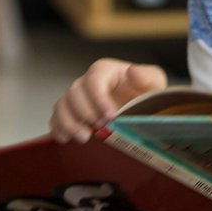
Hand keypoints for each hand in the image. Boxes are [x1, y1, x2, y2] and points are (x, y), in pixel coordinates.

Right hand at [49, 58, 166, 143]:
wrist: (142, 105)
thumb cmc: (145, 91)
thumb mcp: (154, 81)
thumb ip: (147, 77)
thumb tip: (133, 71)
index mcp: (105, 71)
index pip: (94, 80)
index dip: (99, 98)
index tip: (110, 115)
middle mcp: (87, 82)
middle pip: (74, 92)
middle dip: (85, 112)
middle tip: (99, 128)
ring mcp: (77, 98)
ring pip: (62, 105)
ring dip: (69, 122)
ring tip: (84, 137)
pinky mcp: (72, 113)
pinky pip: (57, 118)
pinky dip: (59, 128)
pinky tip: (67, 139)